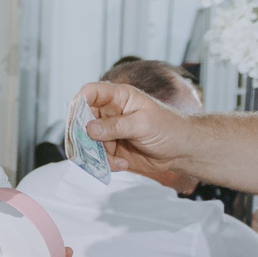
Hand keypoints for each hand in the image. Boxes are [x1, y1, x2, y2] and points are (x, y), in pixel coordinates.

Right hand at [76, 81, 196, 177]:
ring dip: (97, 154)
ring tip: (116, 161)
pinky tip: (122, 164)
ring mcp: (108, 131)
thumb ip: (116, 126)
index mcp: (118, 97)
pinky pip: (97, 157)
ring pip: (87, 142)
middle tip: (92, 148)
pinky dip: (105, 163)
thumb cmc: (168, 128)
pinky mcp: (110, 149)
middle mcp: (109, 113)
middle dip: (83, 136)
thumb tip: (89, 129)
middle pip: (81, 119)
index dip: (79, 102)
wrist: (181, 150)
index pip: (90, 92)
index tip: (76, 119)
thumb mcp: (143, 124)